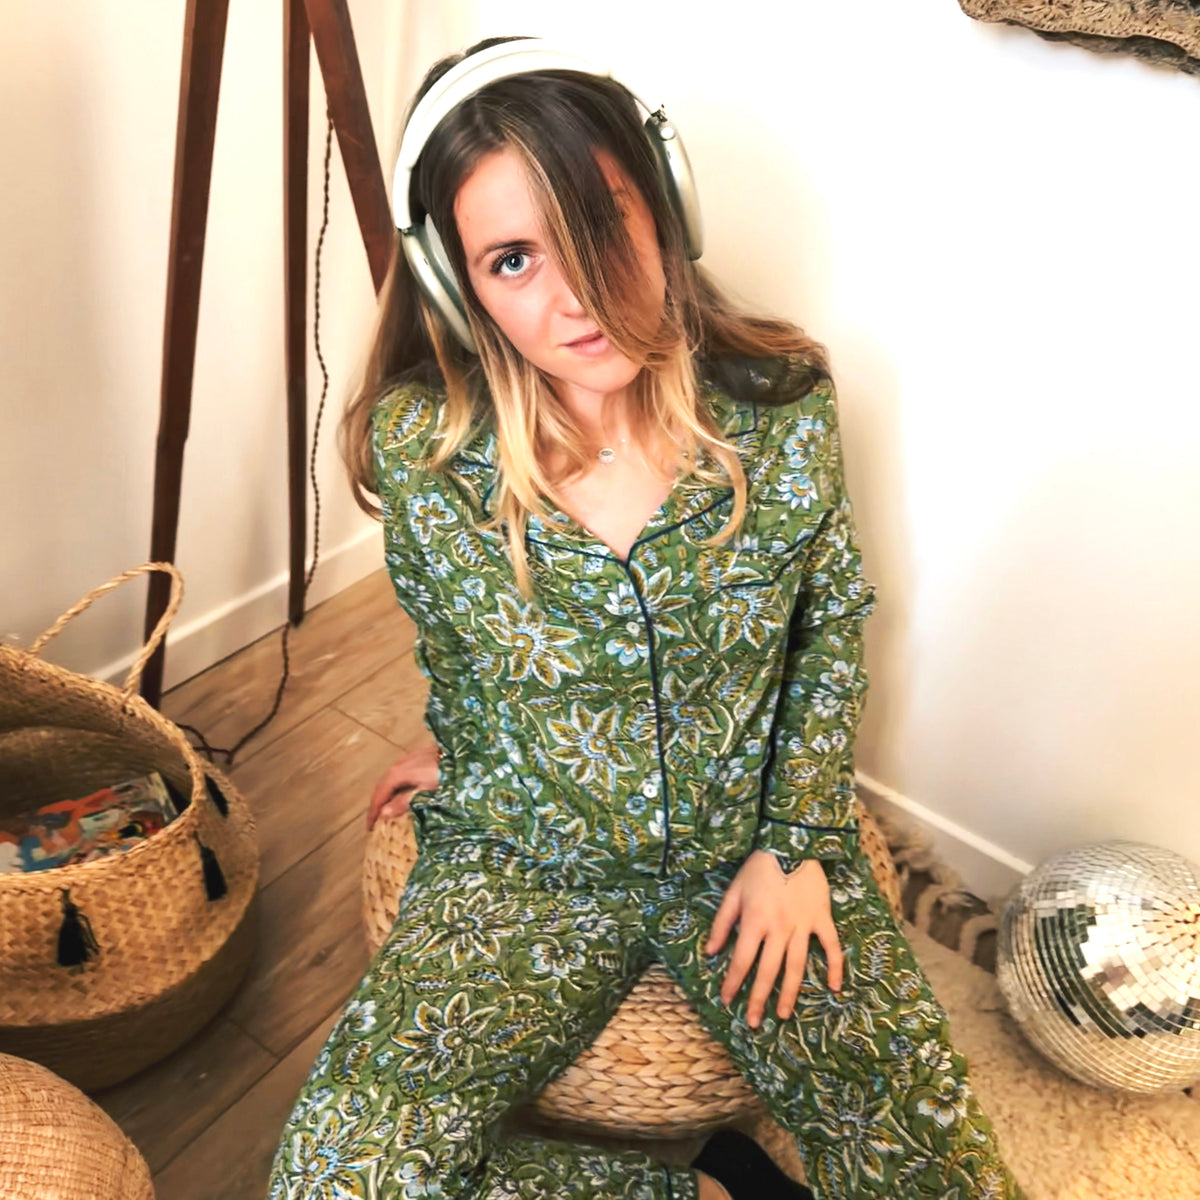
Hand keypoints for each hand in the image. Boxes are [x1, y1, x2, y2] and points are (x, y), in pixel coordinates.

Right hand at [367, 742, 438, 829]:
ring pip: (392, 778)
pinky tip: (404, 792)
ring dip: (388, 794)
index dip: (373, 812)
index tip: (370, 827)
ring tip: (388, 809)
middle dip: (378, 803)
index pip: (378, 794)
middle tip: (376, 821)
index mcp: (397, 773)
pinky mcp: (420, 755)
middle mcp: (400, 763)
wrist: (464, 752)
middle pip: (383, 785)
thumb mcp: (425, 793)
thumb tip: (383, 813)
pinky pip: (402, 773)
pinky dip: (398, 786)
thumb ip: (404, 803)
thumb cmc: (446, 775)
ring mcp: (410, 757)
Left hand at [704, 850, 842, 1027]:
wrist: (791, 842)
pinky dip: (834, 968)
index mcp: (755, 921)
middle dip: (758, 998)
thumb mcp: (734, 891)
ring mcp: (803, 925)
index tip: (727, 1001)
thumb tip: (711, 951)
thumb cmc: (759, 867)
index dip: (733, 982)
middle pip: (768, 970)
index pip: (742, 960)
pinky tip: (834, 989)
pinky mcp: (822, 918)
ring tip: (783, 1015)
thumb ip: (722, 922)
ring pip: (796, 965)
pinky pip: (831, 947)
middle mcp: (779, 928)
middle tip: (753, 1023)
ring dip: (790, 992)